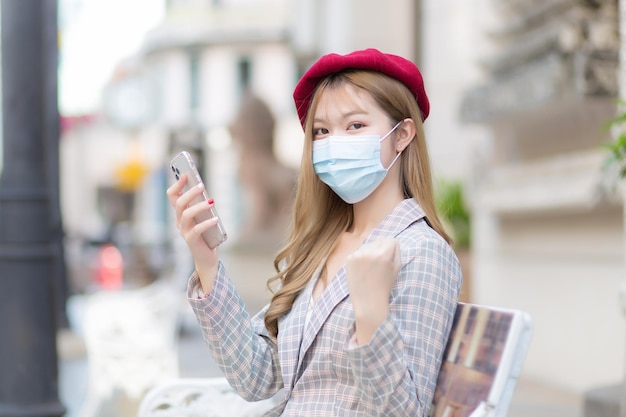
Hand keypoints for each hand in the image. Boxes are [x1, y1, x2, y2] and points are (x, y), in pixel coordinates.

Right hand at [166, 174, 219, 293]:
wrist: (207, 257)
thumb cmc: (207, 234)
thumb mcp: (204, 217)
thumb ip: (203, 206)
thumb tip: (207, 192)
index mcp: (181, 213)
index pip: (172, 196)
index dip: (177, 184)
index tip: (186, 174)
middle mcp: (179, 221)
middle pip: (179, 203)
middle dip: (190, 193)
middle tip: (202, 186)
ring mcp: (184, 231)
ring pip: (186, 215)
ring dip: (199, 206)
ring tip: (211, 202)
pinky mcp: (191, 240)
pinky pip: (197, 229)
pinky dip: (207, 223)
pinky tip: (215, 219)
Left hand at [345, 238, 400, 343]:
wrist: (368, 301)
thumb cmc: (385, 286)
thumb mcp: (397, 268)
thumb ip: (396, 251)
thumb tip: (392, 240)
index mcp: (383, 255)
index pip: (391, 240)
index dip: (392, 250)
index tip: (390, 260)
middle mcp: (369, 252)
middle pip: (379, 240)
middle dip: (381, 249)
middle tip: (380, 265)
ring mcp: (357, 255)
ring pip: (369, 245)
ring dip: (371, 252)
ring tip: (371, 268)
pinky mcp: (349, 258)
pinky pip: (359, 251)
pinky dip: (361, 258)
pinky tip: (363, 270)